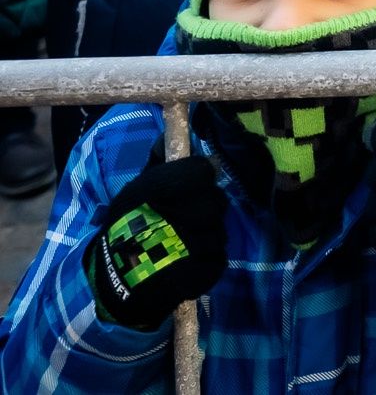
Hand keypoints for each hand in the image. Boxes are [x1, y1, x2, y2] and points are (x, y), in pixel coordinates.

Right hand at [85, 156, 227, 330]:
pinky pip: (218, 258)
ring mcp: (190, 245)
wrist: (114, 281)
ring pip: (219, 231)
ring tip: (180, 245)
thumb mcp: (135, 192)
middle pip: (216, 201)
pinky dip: (207, 261)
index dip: (199, 177)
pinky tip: (186, 263)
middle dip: (205, 209)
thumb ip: (157, 165)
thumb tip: (165, 137)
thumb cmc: (127, 229)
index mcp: (157, 191)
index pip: (202, 170)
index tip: (190, 185)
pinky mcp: (199, 271)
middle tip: (183, 220)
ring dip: (206, 237)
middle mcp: (176, 214)